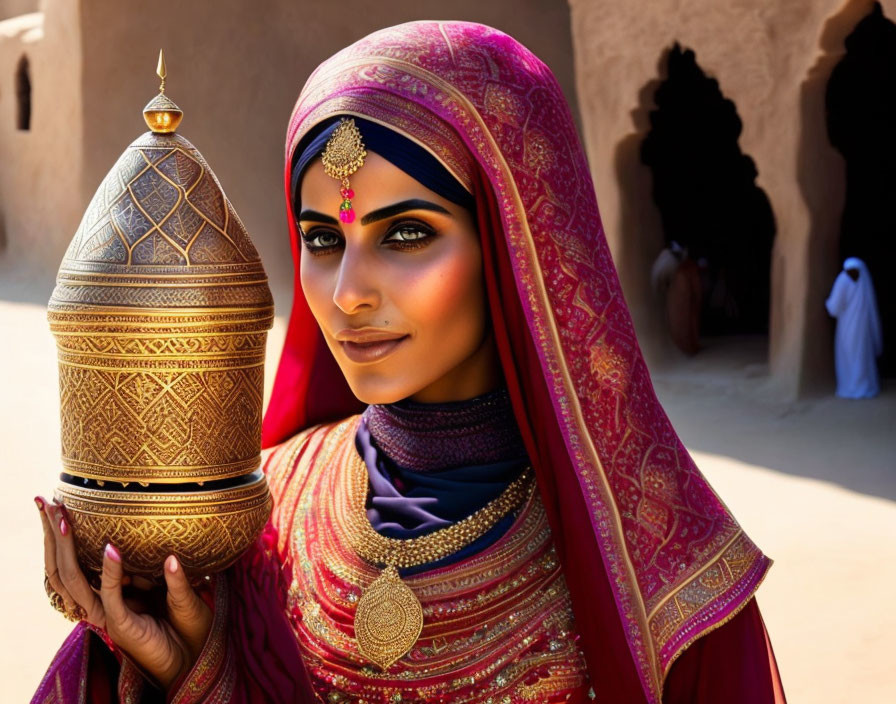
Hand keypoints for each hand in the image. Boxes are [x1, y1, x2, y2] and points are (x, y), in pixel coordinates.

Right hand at [36, 495, 213, 691]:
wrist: (195, 656)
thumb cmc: (188, 621)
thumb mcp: (178, 584)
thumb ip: (170, 567)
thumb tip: (168, 539)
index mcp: (114, 590)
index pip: (78, 558)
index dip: (65, 534)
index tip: (60, 500)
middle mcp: (105, 601)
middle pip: (67, 565)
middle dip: (54, 535)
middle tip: (47, 501)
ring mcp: (110, 614)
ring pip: (77, 579)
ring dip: (68, 548)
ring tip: (62, 518)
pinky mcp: (122, 625)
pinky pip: (109, 595)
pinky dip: (110, 572)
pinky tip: (111, 549)